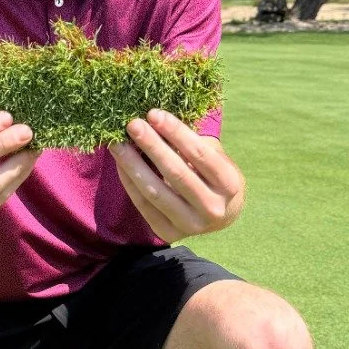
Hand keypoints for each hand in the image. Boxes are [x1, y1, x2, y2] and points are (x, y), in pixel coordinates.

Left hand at [108, 108, 242, 242]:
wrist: (221, 215)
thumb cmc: (213, 176)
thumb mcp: (214, 156)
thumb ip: (190, 143)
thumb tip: (154, 121)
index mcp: (230, 184)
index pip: (200, 154)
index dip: (175, 132)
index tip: (154, 114)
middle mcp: (213, 208)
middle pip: (176, 173)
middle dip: (151, 145)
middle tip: (132, 125)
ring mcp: (191, 225)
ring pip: (155, 192)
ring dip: (132, 165)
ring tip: (118, 144)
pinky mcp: (169, 234)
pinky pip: (143, 205)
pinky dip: (129, 182)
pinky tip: (120, 164)